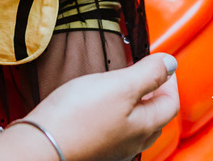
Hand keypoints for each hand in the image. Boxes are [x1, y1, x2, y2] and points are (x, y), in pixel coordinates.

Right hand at [19, 54, 178, 160]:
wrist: (42, 143)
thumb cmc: (77, 117)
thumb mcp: (119, 86)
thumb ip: (148, 74)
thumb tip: (170, 63)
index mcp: (144, 126)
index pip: (170, 103)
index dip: (169, 80)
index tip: (162, 65)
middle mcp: (132, 142)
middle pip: (155, 117)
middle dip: (155, 95)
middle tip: (147, 75)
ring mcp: (113, 149)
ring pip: (134, 126)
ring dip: (135, 106)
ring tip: (124, 88)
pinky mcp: (93, 148)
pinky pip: (114, 131)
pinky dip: (115, 116)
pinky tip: (101, 108)